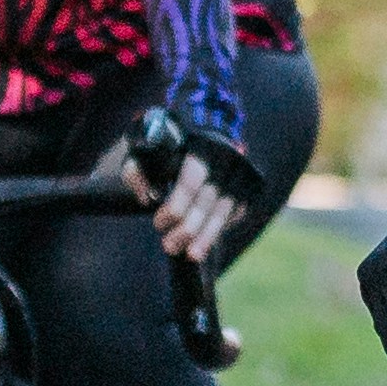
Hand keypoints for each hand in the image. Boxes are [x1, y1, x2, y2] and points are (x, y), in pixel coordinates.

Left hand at [128, 131, 252, 265]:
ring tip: (192, 255)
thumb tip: (147, 198)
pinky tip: (204, 241)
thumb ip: (137, 172)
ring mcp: (240, 174)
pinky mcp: (248, 187)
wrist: (207, 130)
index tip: (159, 223)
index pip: (191, 181)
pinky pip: (235, 213)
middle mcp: (225, 159)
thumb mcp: (146, 150)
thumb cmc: (168, 147)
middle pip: (208, 201)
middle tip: (169, 246)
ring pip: (224, 211)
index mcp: (198, 146)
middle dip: (189, 228)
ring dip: (207, 236)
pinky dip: (220, 228)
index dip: (175, 207)